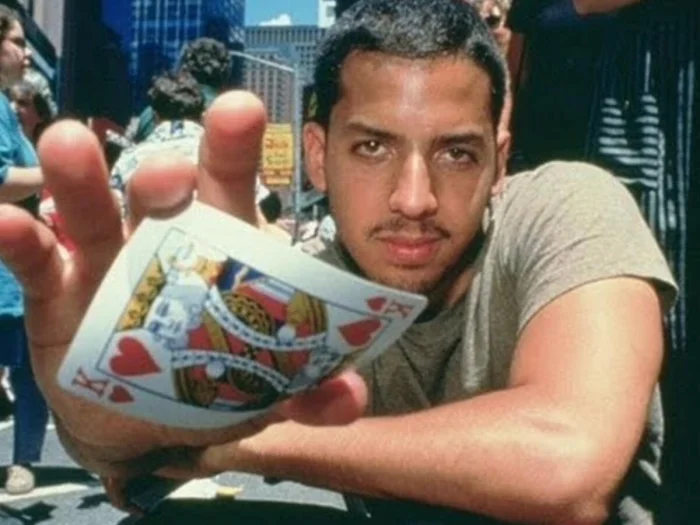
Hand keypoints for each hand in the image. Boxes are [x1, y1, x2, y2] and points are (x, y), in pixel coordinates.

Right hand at [0, 91, 366, 477]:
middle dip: (166, 177)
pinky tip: (8, 223)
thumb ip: (307, 389)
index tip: (240, 110)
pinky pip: (38, 261)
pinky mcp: (59, 295)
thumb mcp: (260, 386)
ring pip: (96, 213)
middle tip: (168, 175)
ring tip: (68, 145)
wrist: (141, 422)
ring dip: (84, 182)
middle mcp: (163, 243)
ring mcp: (107, 264)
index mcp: (219, 251)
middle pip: (166, 195)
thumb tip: (351, 398)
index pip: (231, 191)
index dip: (234, 151)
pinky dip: (21, 240)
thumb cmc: (210, 379)